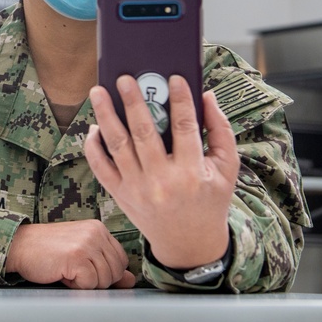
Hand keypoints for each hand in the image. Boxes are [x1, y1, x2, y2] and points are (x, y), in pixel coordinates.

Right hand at [5, 220, 135, 288]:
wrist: (20, 246)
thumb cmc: (49, 252)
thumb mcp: (81, 254)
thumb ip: (106, 265)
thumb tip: (131, 280)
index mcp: (99, 229)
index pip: (121, 260)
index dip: (106, 273)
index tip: (85, 269)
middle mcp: (96, 233)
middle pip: (115, 272)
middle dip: (96, 280)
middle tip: (73, 270)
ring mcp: (87, 244)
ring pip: (104, 280)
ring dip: (85, 283)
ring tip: (66, 270)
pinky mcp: (77, 257)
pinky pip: (89, 284)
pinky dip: (75, 285)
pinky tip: (62, 273)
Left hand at [85, 75, 238, 269]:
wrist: (189, 244)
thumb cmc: (210, 200)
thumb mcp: (227, 168)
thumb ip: (220, 130)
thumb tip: (206, 95)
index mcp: (192, 172)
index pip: (184, 127)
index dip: (180, 100)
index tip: (174, 78)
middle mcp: (162, 181)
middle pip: (144, 133)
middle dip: (133, 102)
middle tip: (124, 78)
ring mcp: (137, 189)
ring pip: (117, 146)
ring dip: (105, 116)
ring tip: (98, 92)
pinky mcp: (121, 195)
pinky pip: (101, 167)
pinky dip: (94, 147)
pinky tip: (95, 127)